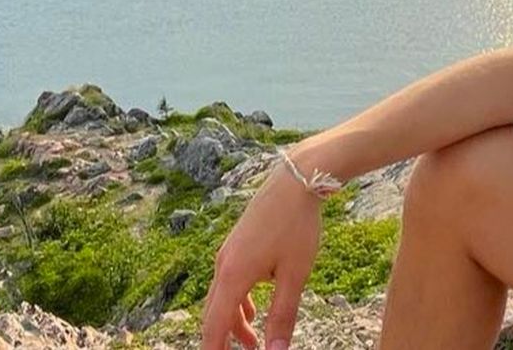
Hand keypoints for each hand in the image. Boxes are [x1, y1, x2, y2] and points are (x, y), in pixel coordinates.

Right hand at [200, 155, 323, 349]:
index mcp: (233, 276)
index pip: (214, 328)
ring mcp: (229, 252)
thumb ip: (283, 315)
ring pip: (223, 298)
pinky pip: (230, 281)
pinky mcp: (238, 244)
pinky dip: (238, 302)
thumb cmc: (298, 225)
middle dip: (225, 340)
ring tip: (252, 343)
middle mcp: (223, 265)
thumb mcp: (295, 274)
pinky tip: (251, 311)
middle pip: (215, 315)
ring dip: (234, 322)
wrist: (297, 179)